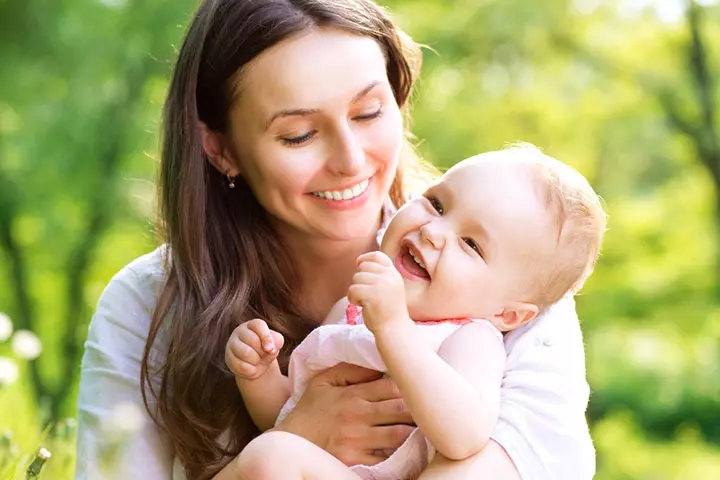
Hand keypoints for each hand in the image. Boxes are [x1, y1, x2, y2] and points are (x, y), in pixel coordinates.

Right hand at [225, 319, 284, 379]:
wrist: (256, 364)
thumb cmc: (267, 349)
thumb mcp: (276, 343)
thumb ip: (277, 342)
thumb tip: (271, 349)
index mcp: (253, 324)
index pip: (258, 325)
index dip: (266, 337)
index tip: (271, 350)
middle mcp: (240, 331)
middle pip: (253, 340)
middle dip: (263, 352)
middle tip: (264, 356)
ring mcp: (232, 343)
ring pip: (246, 353)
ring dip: (256, 361)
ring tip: (258, 361)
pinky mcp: (228, 357)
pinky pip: (241, 366)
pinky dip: (251, 370)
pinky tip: (252, 368)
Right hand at [274, 363, 414, 465]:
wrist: (287, 444)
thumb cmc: (310, 410)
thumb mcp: (324, 382)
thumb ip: (350, 369)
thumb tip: (378, 364)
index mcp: (353, 395)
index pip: (392, 385)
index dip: (410, 384)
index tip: (420, 384)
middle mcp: (357, 416)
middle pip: (401, 409)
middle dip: (420, 407)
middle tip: (431, 406)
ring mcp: (357, 440)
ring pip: (399, 434)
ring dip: (415, 430)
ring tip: (427, 426)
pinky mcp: (355, 461)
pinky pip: (386, 458)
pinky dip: (399, 453)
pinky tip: (408, 449)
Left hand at [347, 251, 408, 334]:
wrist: (394, 329)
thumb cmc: (388, 310)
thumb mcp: (389, 286)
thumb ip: (378, 273)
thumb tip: (358, 260)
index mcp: (393, 273)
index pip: (377, 256)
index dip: (365, 259)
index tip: (360, 267)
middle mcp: (389, 276)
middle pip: (363, 267)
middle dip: (359, 280)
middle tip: (366, 294)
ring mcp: (381, 284)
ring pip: (356, 278)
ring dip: (356, 291)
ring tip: (365, 301)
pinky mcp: (372, 294)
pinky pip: (352, 289)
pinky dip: (352, 298)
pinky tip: (361, 305)